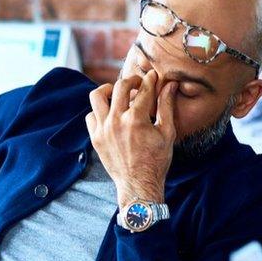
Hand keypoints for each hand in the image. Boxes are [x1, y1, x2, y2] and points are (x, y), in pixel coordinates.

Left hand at [86, 70, 176, 207]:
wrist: (138, 185)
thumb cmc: (156, 161)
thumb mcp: (167, 133)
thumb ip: (166, 106)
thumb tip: (170, 85)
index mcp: (136, 119)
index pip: (144, 90)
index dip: (151, 80)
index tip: (153, 76)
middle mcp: (116, 121)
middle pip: (120, 86)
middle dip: (131, 80)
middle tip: (138, 83)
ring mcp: (103, 129)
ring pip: (97, 96)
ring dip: (108, 90)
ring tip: (117, 93)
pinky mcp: (95, 138)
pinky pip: (91, 115)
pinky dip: (99, 111)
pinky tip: (110, 114)